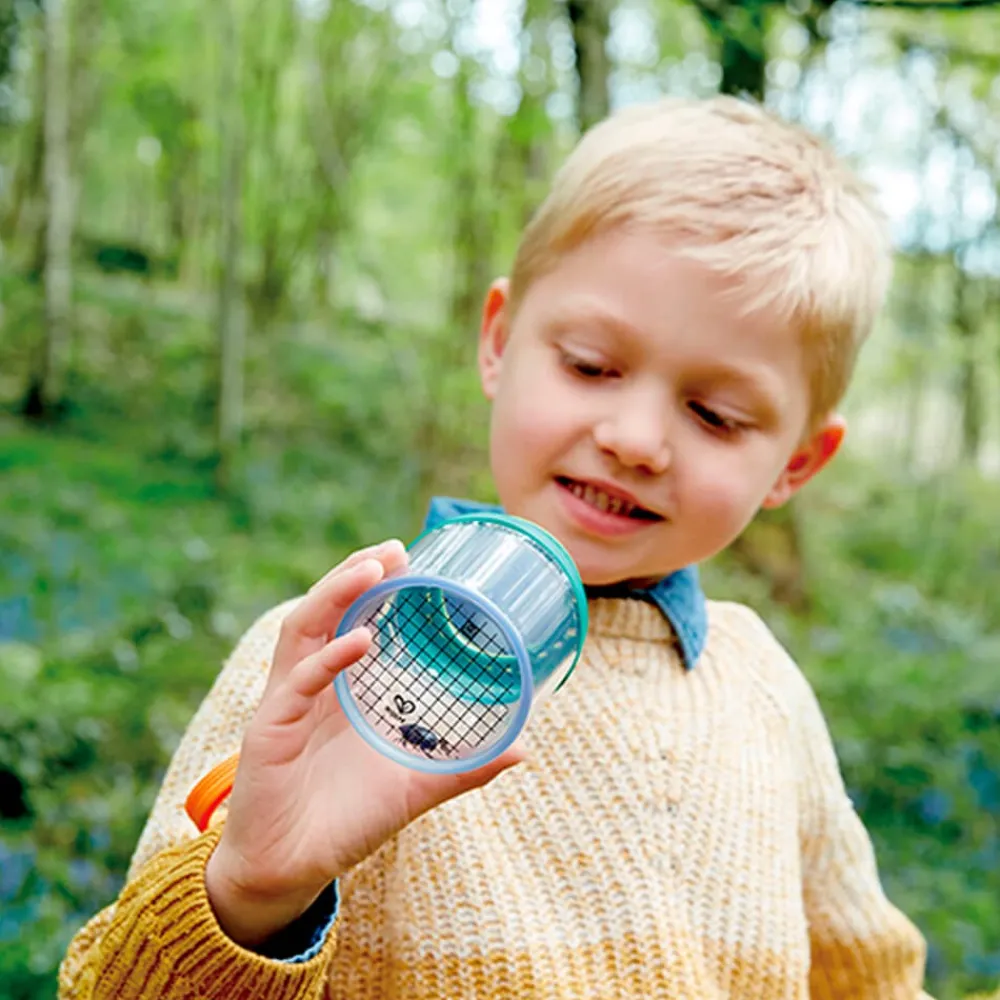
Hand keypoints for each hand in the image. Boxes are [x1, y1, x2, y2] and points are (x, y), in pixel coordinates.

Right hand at [204, 539, 524, 946]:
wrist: (291, 870)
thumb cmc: (346, 820)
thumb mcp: (416, 786)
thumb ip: (464, 766)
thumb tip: (523, 748)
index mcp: (339, 688)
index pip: (350, 617)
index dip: (374, 583)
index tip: (412, 558)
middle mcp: (309, 684)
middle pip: (325, 609)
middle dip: (356, 572)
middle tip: (395, 548)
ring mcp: (286, 702)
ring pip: (304, 630)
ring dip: (336, 593)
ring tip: (374, 568)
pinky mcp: (270, 730)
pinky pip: (298, 684)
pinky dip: (329, 659)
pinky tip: (362, 641)